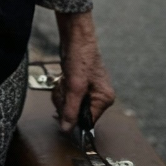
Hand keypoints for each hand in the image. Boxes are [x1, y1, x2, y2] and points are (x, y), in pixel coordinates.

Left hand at [52, 10, 115, 132]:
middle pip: (76, 111)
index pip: (88, 120)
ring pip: (69, 102)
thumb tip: (66, 129)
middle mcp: (99, 96)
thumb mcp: (74, 86)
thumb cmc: (80, 57)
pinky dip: (61, 86)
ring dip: (61, 92)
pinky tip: (62, 77)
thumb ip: (70, 109)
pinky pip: (67, 93)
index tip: (61, 114)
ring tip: (64, 80)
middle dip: (65, 100)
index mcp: (104, 99)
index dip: (73, 118)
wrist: (74, 36)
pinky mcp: (78, 82)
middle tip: (64, 87)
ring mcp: (88, 89)